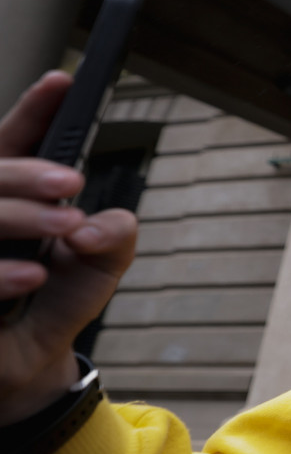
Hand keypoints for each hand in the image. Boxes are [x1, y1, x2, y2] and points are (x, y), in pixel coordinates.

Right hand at [0, 71, 137, 424]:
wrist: (26, 370)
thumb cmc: (55, 304)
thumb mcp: (101, 263)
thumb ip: (115, 232)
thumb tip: (94, 221)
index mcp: (6, 197)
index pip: (9, 144)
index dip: (31, 112)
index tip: (63, 83)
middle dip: (28, 173)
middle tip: (74, 184)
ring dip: (17, 213)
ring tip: (67, 226)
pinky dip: (1, 271)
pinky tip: (35, 275)